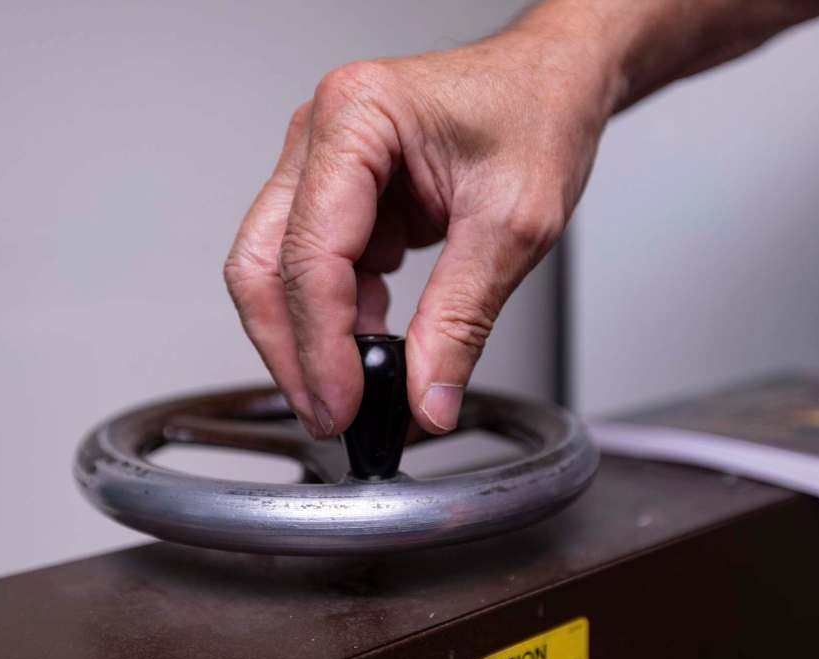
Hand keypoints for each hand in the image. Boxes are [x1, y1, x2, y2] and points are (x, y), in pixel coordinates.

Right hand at [224, 15, 618, 437]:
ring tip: (357, 393)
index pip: (309, 252)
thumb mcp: (513, 225)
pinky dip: (338, 318)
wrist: (553, 84)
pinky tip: (372, 346)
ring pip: (278, 271)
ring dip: (311, 339)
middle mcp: (321, 135)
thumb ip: (459, 321)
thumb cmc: (537, 114)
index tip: (345, 404)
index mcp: (356, 118)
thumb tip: (425, 399)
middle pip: (264, 263)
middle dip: (290, 349)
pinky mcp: (340, 195)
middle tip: (328, 414)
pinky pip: (316, 269)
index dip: (320, 344)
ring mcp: (322, 165)